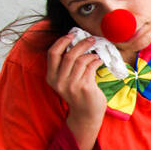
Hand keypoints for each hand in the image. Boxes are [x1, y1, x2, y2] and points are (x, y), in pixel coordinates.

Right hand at [46, 34, 106, 149]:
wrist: (86, 114)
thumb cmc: (78, 94)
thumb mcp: (66, 80)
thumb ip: (66, 66)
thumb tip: (76, 42)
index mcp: (51, 77)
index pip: (52, 53)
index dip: (61, 41)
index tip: (71, 35)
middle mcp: (59, 81)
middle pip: (69, 54)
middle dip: (81, 44)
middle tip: (91, 40)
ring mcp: (71, 85)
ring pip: (81, 60)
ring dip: (91, 54)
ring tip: (96, 54)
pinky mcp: (84, 87)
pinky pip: (91, 67)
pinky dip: (96, 61)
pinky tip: (99, 61)